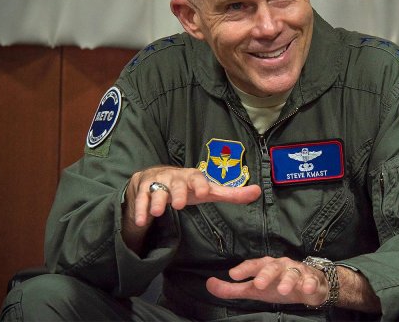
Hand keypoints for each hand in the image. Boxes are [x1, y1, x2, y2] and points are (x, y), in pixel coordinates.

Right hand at [122, 165, 260, 251]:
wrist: (155, 178)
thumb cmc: (188, 187)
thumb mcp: (208, 191)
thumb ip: (231, 194)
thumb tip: (258, 191)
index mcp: (192, 177)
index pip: (197, 178)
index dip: (201, 184)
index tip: (204, 192)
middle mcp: (174, 177)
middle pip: (176, 183)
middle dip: (177, 192)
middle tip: (179, 204)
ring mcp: (157, 182)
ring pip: (156, 190)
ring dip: (157, 201)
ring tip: (158, 213)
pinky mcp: (142, 189)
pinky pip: (140, 199)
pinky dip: (140, 210)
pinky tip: (142, 221)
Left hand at [205, 257, 329, 306]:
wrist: (310, 285)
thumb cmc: (278, 284)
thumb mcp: (254, 289)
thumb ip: (232, 289)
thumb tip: (209, 284)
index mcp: (266, 265)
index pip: (253, 264)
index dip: (244, 269)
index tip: (233, 274)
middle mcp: (281, 265)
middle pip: (272, 267)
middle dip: (265, 274)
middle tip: (258, 284)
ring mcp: (297, 271)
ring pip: (292, 273)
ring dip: (287, 280)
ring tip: (282, 290)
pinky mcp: (311, 279)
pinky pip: (311, 280)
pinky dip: (310, 283)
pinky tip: (307, 289)